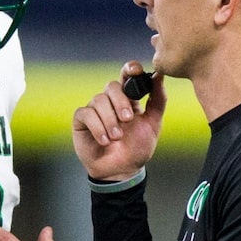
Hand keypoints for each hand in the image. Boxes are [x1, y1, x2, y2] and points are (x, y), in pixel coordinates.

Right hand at [72, 61, 165, 179]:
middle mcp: (110, 101)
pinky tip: (105, 140)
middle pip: (112, 86)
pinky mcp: (81, 120)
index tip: (135, 70)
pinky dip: (97, 127)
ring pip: (99, 100)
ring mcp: (94, 109)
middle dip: (121, 102)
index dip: (129, 69)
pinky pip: (86, 113)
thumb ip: (158, 101)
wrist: (122, 171)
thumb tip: (159, 76)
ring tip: (117, 137)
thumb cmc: (137, 148)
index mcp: (128, 98)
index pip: (126, 76)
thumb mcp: (153, 125)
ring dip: (110, 120)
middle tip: (128, 120)